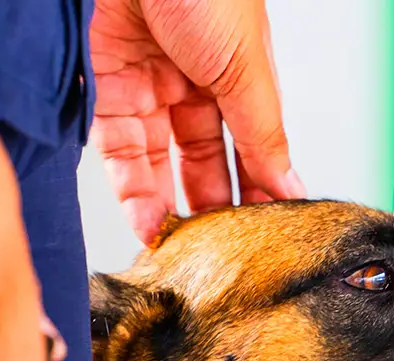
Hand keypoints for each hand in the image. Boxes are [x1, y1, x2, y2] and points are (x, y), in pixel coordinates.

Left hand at [91, 0, 306, 243]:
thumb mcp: (246, 69)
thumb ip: (263, 134)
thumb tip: (290, 188)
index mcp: (238, 70)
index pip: (250, 144)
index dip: (257, 190)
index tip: (266, 239)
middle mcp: (192, 79)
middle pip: (202, 157)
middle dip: (212, 207)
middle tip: (221, 258)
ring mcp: (145, 83)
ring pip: (159, 161)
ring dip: (171, 207)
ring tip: (185, 255)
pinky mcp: (103, 88)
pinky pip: (119, 152)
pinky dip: (133, 191)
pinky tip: (151, 225)